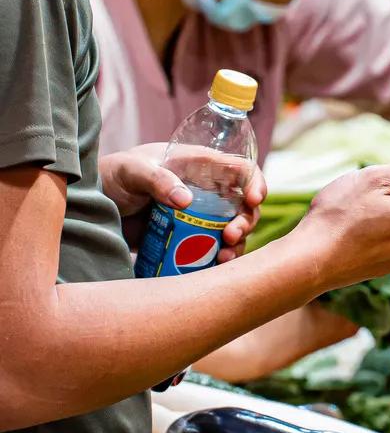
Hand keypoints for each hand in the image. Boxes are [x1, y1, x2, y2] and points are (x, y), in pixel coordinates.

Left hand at [100, 143, 267, 262]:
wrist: (91, 206)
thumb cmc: (111, 176)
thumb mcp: (131, 171)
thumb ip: (157, 180)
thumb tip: (186, 199)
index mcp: (199, 165)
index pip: (239, 169)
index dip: (255, 182)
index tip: (253, 200)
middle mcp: (205, 191)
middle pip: (243, 206)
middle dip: (246, 222)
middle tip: (230, 236)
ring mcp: (199, 218)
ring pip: (232, 231)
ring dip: (236, 246)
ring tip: (223, 257)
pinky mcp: (189, 240)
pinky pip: (214, 251)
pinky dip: (220, 261)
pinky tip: (215, 266)